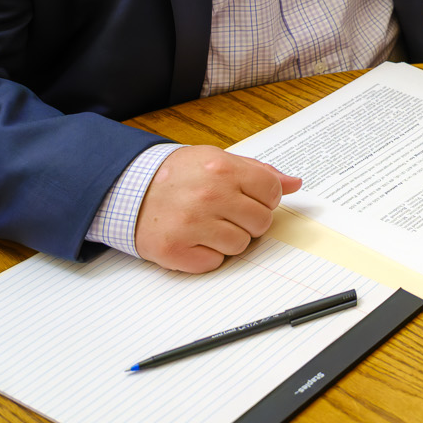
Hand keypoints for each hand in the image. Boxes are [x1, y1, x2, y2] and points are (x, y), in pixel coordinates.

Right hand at [134, 144, 301, 273]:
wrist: (128, 190)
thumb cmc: (177, 175)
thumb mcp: (217, 159)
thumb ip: (258, 171)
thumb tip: (294, 183)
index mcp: (223, 168)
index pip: (272, 192)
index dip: (265, 199)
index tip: (249, 199)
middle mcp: (210, 195)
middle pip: (260, 222)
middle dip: (248, 220)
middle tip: (225, 213)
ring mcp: (192, 224)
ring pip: (240, 245)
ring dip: (227, 239)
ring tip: (206, 225)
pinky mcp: (175, 250)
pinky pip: (213, 262)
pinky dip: (205, 255)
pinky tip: (192, 239)